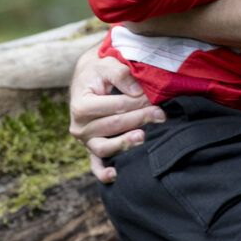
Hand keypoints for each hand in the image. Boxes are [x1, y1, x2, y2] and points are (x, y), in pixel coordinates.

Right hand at [69, 47, 165, 182]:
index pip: (115, 106)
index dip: (137, 102)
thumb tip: (137, 91)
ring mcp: (85, 140)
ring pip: (106, 148)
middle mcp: (79, 126)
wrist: (88, 80)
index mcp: (80, 105)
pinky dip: (103, 173)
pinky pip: (96, 165)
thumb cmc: (99, 72)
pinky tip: (115, 175)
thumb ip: (121, 74)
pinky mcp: (91, 149)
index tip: (156, 99)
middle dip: (141, 119)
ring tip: (144, 137)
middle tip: (161, 114)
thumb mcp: (107, 65)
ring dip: (126, 143)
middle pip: (114, 126)